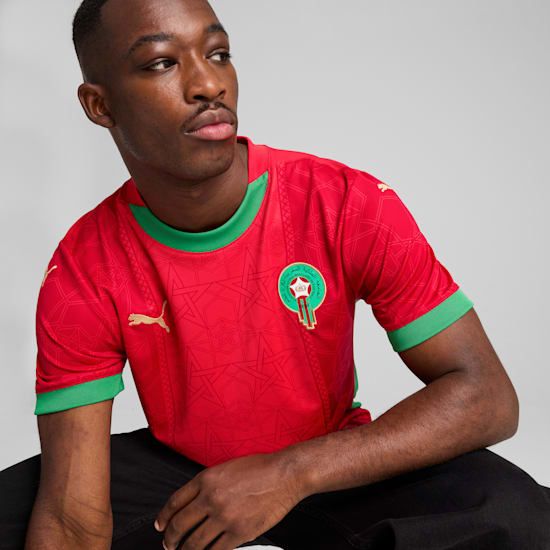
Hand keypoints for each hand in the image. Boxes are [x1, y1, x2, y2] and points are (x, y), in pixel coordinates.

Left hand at [154, 451, 303, 549]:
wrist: (284, 474)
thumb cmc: (260, 468)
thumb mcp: (226, 468)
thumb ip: (208, 484)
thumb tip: (193, 503)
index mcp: (206, 479)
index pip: (175, 502)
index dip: (164, 517)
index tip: (160, 526)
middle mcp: (211, 498)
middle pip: (180, 524)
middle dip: (170, 538)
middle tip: (168, 544)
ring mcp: (224, 517)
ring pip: (194, 542)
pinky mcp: (239, 532)